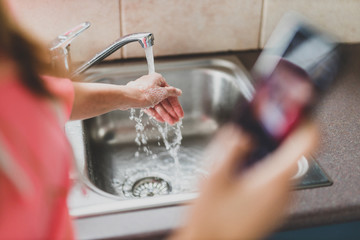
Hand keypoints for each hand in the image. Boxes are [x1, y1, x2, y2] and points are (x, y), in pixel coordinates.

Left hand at [126, 73, 183, 124]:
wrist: (128, 98)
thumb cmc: (144, 93)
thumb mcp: (162, 93)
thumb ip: (172, 92)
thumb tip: (178, 91)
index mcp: (158, 79)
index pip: (170, 93)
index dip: (176, 105)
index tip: (180, 113)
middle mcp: (151, 85)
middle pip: (164, 100)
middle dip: (170, 111)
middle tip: (176, 120)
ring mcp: (145, 92)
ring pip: (157, 104)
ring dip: (164, 114)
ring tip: (170, 122)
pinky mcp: (139, 99)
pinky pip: (150, 107)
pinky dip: (155, 113)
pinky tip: (161, 120)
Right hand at [171, 122, 317, 239]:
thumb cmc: (212, 219)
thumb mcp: (213, 175)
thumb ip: (230, 147)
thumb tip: (241, 133)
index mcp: (274, 179)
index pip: (307, 143)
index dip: (303, 121)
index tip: (292, 111)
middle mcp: (283, 191)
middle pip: (292, 153)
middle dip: (274, 136)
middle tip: (254, 127)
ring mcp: (280, 202)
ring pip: (282, 166)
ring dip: (266, 152)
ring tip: (240, 151)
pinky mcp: (272, 207)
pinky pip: (276, 180)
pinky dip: (264, 167)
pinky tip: (240, 171)